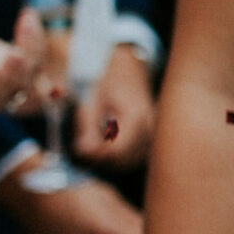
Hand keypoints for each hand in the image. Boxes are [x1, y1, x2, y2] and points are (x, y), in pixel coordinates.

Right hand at [0, 9, 42, 114]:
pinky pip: (41, 85)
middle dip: (10, 77)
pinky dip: (50, 85)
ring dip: (31, 56)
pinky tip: (58, 84)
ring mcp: (5, 93)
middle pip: (1, 95)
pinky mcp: (24, 82)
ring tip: (26, 22)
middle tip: (15, 55)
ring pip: (25, 83)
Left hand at [74, 44, 155, 168]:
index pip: (117, 151)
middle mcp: (150, 128)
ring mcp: (153, 134)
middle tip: (83, 151)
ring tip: (95, 148)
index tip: (80, 151)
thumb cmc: (110, 82)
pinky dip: (121, 159)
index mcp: (136, 117)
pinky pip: (137, 157)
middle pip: (125, 160)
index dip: (96, 156)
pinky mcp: (152, 138)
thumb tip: (84, 153)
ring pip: (132, 162)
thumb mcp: (93, 100)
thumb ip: (89, 127)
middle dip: (102, 161)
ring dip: (111, 162)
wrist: (130, 71)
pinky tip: (108, 147)